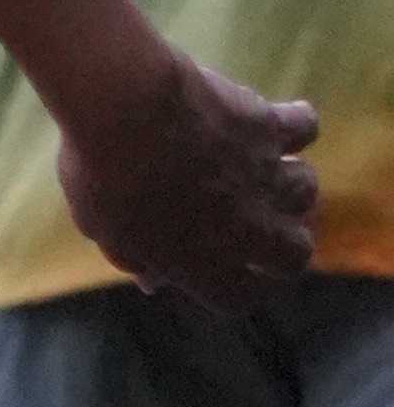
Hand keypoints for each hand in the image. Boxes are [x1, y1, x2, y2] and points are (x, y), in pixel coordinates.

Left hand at [56, 39, 319, 298]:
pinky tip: (283, 117)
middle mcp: (248, 229)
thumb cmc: (102, 174)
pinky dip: (297, 121)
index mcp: (205, 266)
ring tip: (269, 170)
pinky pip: (305, 127)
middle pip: (295, 252)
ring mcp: (264, 176)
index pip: (242, 296)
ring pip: (305, 189)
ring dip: (289, 181)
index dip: (240, 285)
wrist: (125, 109)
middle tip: (267, 225)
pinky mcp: (269, 127)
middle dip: (285, 242)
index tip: (235, 271)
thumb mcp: (103, 229)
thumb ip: (135, 257)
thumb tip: (151, 281)